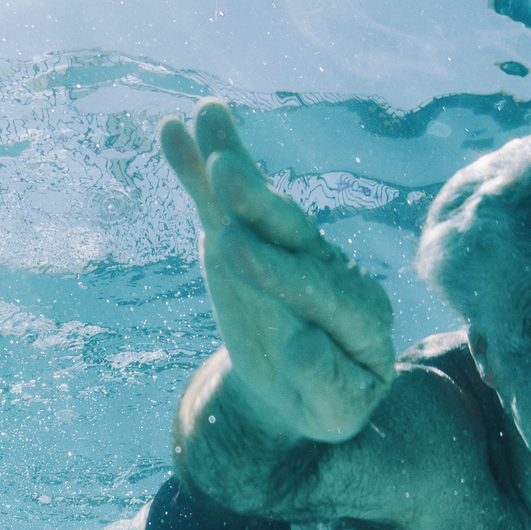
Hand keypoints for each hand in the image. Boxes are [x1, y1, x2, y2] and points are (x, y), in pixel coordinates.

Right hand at [163, 101, 393, 441]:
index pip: (316, 288)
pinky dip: (200, 168)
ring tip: (207, 118)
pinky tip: (175, 129)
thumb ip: (327, 384)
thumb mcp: (335, 411)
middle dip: (257, 202)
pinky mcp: (246, 240)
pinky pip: (221, 204)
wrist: (302, 384)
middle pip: (292, 232)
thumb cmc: (325, 401)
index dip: (276, 269)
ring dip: (234, 161)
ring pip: (261, 206)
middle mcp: (323, 267)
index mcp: (356, 311)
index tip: (232, 250)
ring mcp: (284, 248)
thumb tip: (305, 347)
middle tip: (226, 172)